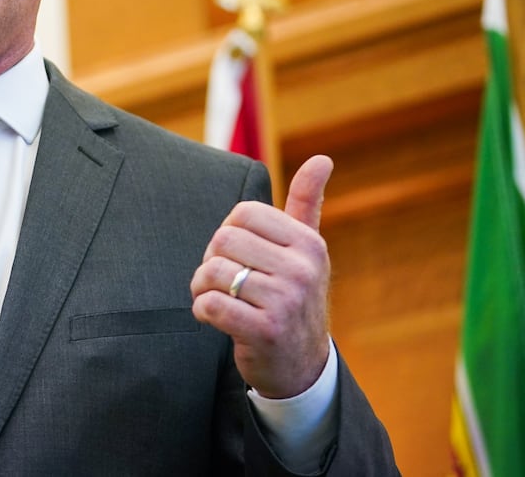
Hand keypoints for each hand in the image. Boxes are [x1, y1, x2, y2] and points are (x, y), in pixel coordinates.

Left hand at [190, 155, 333, 398]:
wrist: (301, 365)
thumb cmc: (293, 297)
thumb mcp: (306, 251)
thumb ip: (306, 203)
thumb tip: (322, 159)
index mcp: (309, 244)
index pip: (243, 213)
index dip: (228, 233)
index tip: (238, 255)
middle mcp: (303, 270)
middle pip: (223, 240)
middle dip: (211, 260)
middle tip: (224, 281)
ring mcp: (285, 301)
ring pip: (212, 272)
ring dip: (202, 287)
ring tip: (217, 298)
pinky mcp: (265, 331)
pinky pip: (210, 304)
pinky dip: (202, 311)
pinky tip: (216, 318)